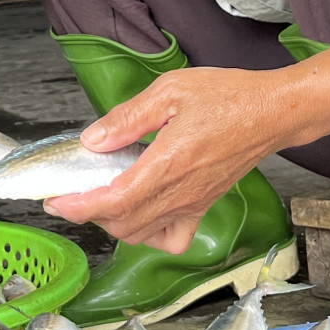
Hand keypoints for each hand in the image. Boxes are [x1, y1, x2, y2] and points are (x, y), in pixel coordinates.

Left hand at [46, 67, 294, 252]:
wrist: (273, 112)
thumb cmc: (228, 97)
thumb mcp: (171, 91)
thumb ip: (128, 118)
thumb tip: (93, 140)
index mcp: (168, 164)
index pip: (113, 201)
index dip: (79, 206)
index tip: (56, 200)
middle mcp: (180, 192)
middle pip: (122, 224)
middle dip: (88, 214)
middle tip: (70, 194)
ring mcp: (193, 203)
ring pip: (142, 235)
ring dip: (114, 224)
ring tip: (100, 198)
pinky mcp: (204, 205)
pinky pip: (172, 238)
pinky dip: (149, 235)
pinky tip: (141, 211)